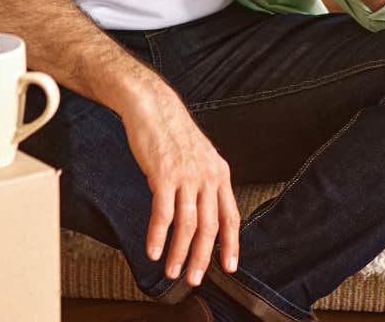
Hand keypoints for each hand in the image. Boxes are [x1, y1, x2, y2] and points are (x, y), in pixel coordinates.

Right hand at [121, 87, 239, 285]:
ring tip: (173, 271)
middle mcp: (207, 176)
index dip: (231, 244)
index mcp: (219, 173)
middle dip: (204, 257)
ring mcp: (186, 176)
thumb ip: (203, 183)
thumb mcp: (199, 156)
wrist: (153, 106)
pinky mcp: (164, 175)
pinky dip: (158, 236)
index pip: (231, 215)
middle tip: (196, 279)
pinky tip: (152, 251)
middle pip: (210, 226)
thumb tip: (202, 213)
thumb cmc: (172, 133)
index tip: (229, 267)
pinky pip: (163, 213)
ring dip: (180, 253)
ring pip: (188, 225)